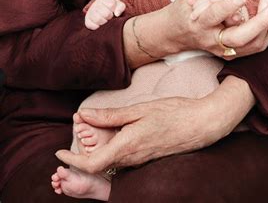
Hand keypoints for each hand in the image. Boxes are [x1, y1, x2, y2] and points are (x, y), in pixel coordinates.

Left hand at [55, 76, 253, 172]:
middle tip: (72, 139)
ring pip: (109, 162)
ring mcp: (140, 160)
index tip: (59, 153)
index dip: (71, 161)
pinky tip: (112, 137)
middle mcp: (131, 158)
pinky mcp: (147, 158)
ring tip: (88, 135)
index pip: (91, 163)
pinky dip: (110, 152)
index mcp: (127, 146)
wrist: (202, 124)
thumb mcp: (140, 109)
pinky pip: (122, 159)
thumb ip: (111, 116)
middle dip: (80, 157)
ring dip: (95, 153)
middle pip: (98, 165)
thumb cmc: (173, 113)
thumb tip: (85, 116)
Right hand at [85, 0, 125, 30]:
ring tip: (105, 20)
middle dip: (110, 16)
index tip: (113, 10)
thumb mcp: (118, 4)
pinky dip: (97, 27)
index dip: (114, 9)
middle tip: (110, 16)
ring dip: (104, 21)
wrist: (103, 10)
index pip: (111, 5)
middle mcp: (95, 4)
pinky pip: (91, 25)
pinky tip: (100, 24)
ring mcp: (90, 12)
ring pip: (98, 19)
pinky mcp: (87, 21)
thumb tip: (117, 14)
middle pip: (106, 13)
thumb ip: (120, 7)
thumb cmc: (113, 7)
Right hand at [124, 0, 267, 66]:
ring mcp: (224, 49)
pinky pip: (255, 47)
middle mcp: (213, 40)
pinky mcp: (233, 53)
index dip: (228, 7)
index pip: (215, 16)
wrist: (176, 34)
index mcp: (199, 23)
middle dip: (260, 22)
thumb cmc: (186, 10)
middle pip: (240, 37)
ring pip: (251, 45)